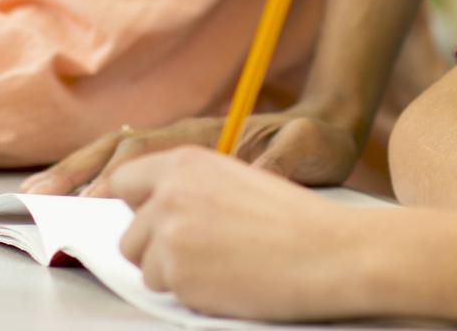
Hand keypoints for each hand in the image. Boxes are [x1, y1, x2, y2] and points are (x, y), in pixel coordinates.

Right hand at [24, 103, 363, 196]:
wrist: (328, 124)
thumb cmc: (316, 140)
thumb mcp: (308, 148)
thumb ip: (284, 155)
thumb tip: (267, 168)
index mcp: (205, 135)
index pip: (145, 152)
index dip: (113, 175)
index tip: (88, 199)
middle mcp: (184, 140)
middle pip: (116, 151)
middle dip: (74, 172)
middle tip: (36, 196)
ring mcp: (182, 151)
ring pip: (116, 159)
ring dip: (77, 175)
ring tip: (38, 194)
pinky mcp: (187, 165)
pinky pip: (131, 171)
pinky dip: (99, 180)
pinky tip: (78, 196)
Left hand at [116, 148, 376, 322]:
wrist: (330, 251)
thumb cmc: (294, 219)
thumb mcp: (235, 180)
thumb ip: (189, 189)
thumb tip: (152, 213)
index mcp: (185, 163)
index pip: (126, 182)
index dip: (138, 208)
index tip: (148, 225)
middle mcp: (168, 193)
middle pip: (129, 234)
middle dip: (155, 250)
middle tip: (199, 255)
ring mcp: (169, 235)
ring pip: (144, 266)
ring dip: (173, 274)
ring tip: (221, 266)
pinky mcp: (177, 274)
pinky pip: (165, 291)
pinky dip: (191, 294)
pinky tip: (228, 282)